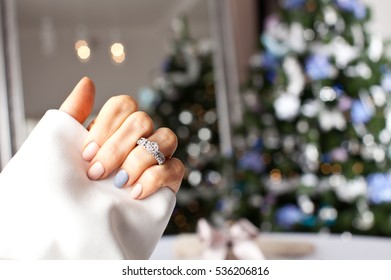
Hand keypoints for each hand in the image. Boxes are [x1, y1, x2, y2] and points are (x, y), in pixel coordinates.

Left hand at [59, 77, 183, 198]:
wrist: (81, 226)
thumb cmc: (72, 186)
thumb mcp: (65, 149)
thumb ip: (74, 114)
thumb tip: (88, 81)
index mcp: (117, 128)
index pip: (124, 104)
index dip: (107, 125)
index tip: (87, 153)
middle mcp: (140, 137)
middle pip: (143, 120)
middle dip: (117, 147)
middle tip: (97, 173)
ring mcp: (158, 157)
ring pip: (165, 138)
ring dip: (138, 160)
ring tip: (119, 184)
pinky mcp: (170, 179)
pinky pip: (175, 167)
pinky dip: (154, 178)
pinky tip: (134, 193)